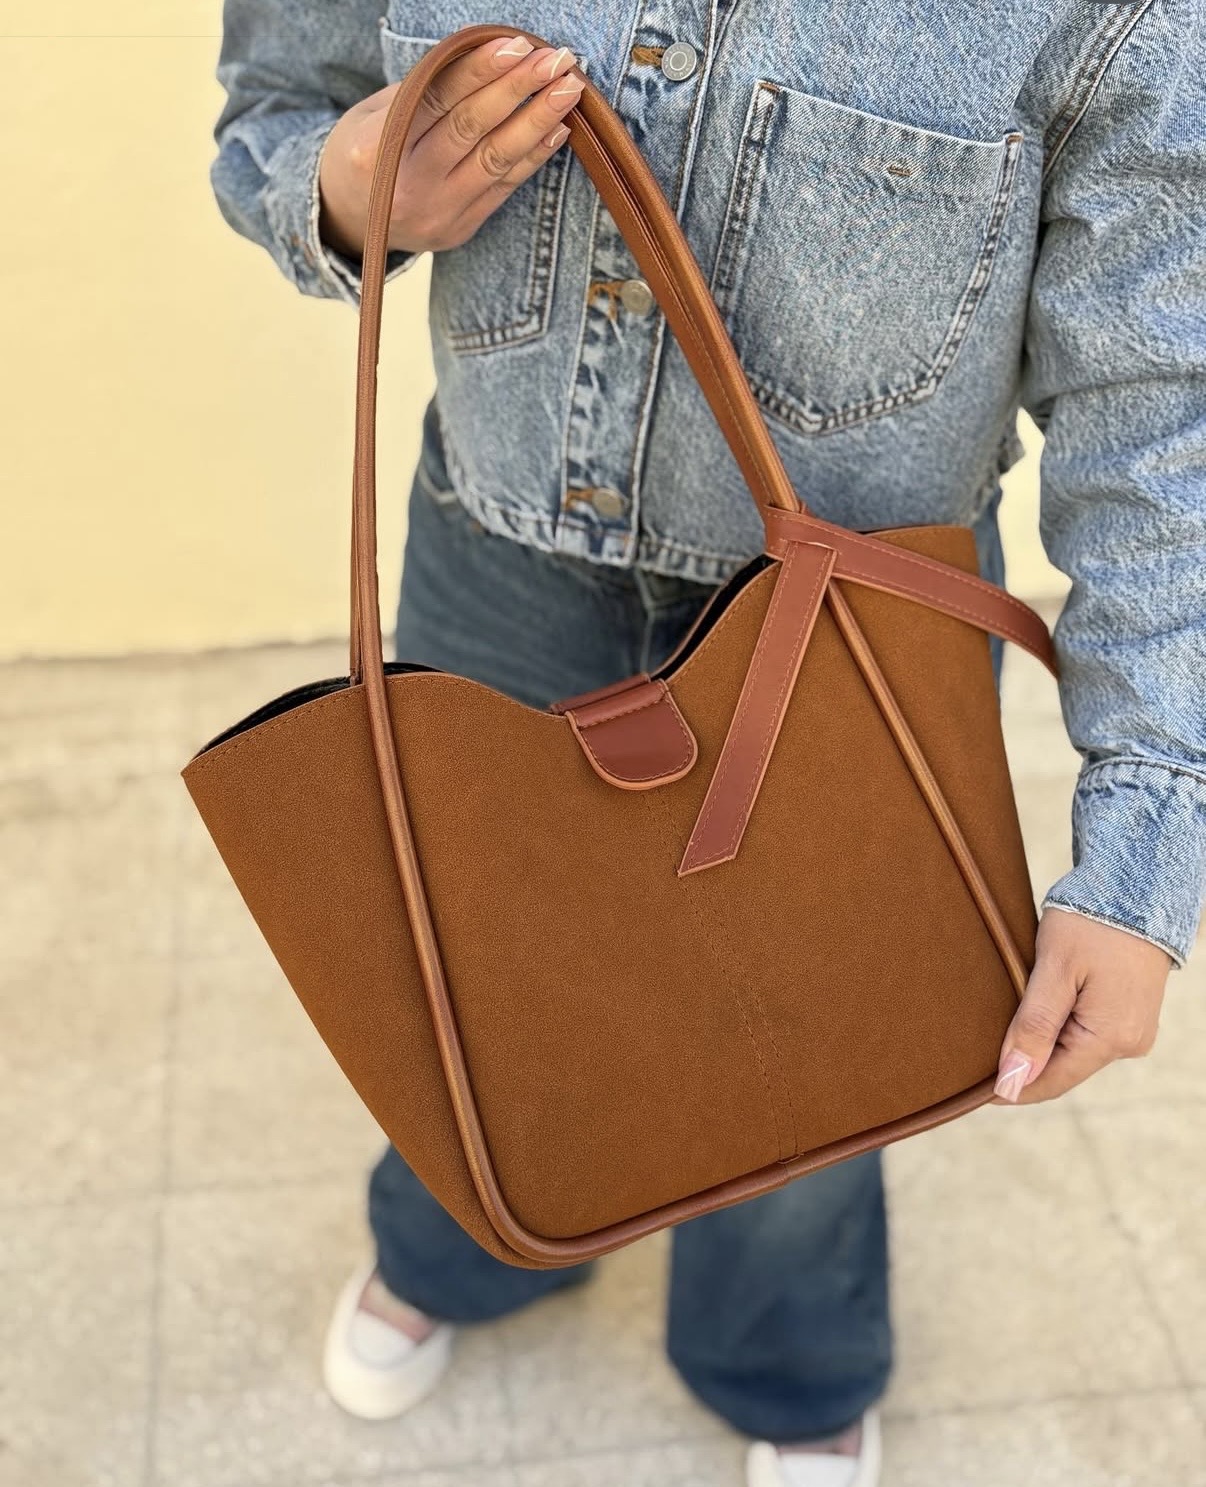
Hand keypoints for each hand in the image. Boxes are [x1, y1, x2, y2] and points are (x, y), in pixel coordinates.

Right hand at [317, 34, 584, 260]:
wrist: (348, 220)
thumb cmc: (363, 152)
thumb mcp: (372, 114)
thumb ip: (421, 92)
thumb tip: (486, 58)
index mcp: (377, 150)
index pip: (438, 99)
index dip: (481, 71)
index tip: (517, 45)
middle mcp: (409, 185)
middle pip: (473, 128)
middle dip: (520, 89)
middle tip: (558, 60)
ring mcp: (438, 212)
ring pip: (496, 160)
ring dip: (539, 121)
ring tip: (569, 89)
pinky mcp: (461, 229)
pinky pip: (504, 188)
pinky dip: (533, 156)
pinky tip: (559, 129)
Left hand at [990, 906, 1170, 1104]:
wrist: (1134, 888)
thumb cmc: (1091, 922)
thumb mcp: (1054, 970)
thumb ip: (1034, 1026)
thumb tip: (1013, 1080)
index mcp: (1111, 1038)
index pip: (1052, 1082)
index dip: (1013, 1089)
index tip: (976, 1092)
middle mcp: (1129, 1043)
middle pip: (1064, 1070)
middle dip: (1024, 1069)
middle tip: (980, 1063)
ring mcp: (1134, 1030)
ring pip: (1075, 1053)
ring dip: (1041, 1048)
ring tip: (1001, 1038)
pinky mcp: (1131, 1014)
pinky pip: (1088, 1035)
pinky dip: (1059, 1032)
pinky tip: (1034, 1019)